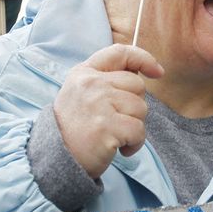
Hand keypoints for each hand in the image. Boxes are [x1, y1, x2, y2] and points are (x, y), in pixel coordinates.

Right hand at [52, 44, 163, 177]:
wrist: (55, 159)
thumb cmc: (75, 129)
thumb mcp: (82, 94)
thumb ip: (106, 80)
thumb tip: (142, 71)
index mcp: (84, 73)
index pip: (120, 52)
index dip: (143, 58)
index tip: (157, 71)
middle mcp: (91, 84)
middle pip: (137, 84)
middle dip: (135, 106)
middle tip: (117, 121)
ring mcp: (98, 104)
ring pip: (141, 108)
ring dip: (134, 127)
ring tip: (115, 136)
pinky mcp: (106, 126)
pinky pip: (139, 130)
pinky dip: (134, 143)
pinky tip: (119, 148)